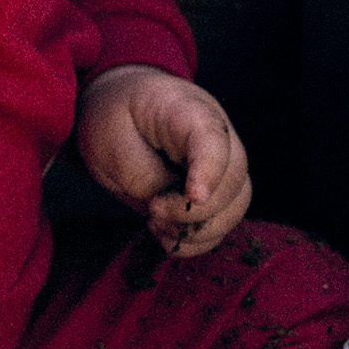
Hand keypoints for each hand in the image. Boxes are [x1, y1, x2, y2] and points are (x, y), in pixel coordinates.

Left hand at [76, 65, 250, 258]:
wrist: (117, 108)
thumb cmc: (114, 117)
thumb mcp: (113, 143)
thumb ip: (145, 176)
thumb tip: (171, 206)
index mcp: (187, 111)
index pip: (213, 139)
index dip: (210, 171)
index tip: (194, 197)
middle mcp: (216, 136)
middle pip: (234, 180)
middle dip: (195, 211)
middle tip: (153, 210)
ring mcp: (220, 163)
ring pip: (235, 207)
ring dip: (197, 230)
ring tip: (155, 221)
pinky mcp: (214, 190)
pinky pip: (221, 223)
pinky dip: (194, 239)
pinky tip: (164, 230)